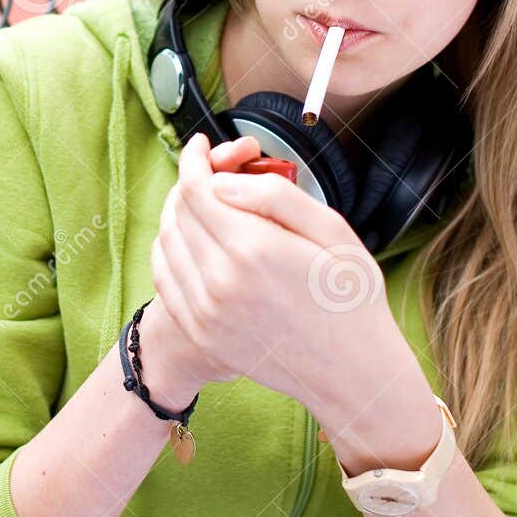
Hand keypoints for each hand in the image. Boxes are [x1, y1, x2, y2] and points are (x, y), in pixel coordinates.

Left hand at [146, 131, 405, 414]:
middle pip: (178, 212)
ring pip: (166, 243)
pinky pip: (165, 280)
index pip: (197, 188)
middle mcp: (219, 281)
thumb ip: (274, 196)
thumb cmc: (350, 296)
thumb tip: (220, 181)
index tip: (200, 145)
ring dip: (177, 215)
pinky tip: (190, 242)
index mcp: (254, 248)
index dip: (193, 159)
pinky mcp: (200, 334)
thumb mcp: (332, 230)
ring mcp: (204, 312)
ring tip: (203, 204)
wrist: (352, 370)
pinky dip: (169, 251)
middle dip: (188, 183)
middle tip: (209, 173)